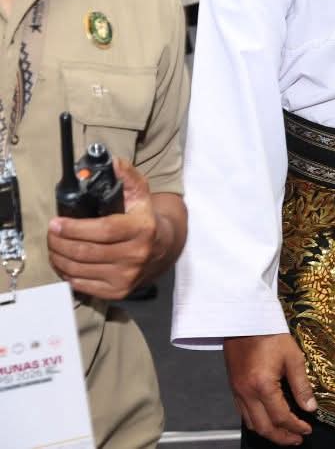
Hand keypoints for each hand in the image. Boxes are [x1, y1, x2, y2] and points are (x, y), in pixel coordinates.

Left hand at [47, 159, 164, 298]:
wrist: (164, 249)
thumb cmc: (144, 219)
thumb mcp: (140, 195)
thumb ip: (127, 177)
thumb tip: (113, 162)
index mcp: (143, 229)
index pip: (103, 230)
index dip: (75, 228)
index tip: (56, 223)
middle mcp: (136, 255)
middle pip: (86, 251)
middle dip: (60, 242)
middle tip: (51, 234)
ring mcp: (127, 276)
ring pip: (81, 269)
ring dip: (59, 258)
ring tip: (54, 247)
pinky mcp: (118, 291)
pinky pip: (83, 284)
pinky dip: (67, 273)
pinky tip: (65, 262)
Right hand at [223, 333, 316, 445]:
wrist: (245, 320)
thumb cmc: (271, 335)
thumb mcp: (293, 357)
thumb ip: (302, 385)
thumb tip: (310, 408)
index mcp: (263, 386)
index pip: (281, 417)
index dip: (295, 427)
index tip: (307, 430)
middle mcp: (247, 394)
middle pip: (264, 427)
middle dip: (282, 437)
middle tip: (297, 440)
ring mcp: (237, 392)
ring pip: (251, 424)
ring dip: (269, 432)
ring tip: (285, 434)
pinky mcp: (234, 388)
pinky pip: (244, 414)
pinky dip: (257, 422)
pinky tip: (268, 420)